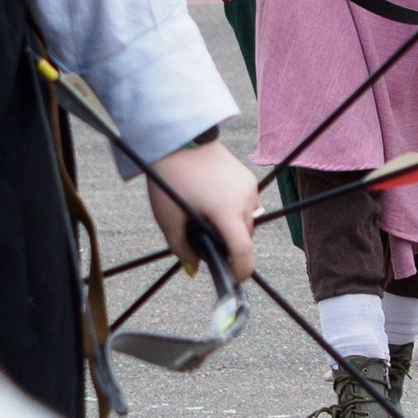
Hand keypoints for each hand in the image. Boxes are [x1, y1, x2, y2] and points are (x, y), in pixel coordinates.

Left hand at [146, 138, 258, 281]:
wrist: (179, 138)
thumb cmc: (170, 179)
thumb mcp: (169, 219)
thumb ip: (182, 249)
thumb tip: (195, 268)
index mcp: (226, 212)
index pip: (243, 250)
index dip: (241, 270)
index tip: (236, 279)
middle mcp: (244, 199)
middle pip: (245, 237)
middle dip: (231, 246)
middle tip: (208, 243)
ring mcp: (248, 186)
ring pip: (248, 221)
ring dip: (234, 228)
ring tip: (209, 220)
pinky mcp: (247, 176)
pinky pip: (247, 204)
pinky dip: (235, 211)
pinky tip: (214, 204)